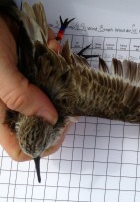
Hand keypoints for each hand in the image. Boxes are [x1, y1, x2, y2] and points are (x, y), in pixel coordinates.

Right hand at [0, 14, 60, 160]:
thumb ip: (20, 96)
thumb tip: (50, 118)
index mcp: (2, 114)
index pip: (20, 148)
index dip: (41, 147)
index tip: (60, 132)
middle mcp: (17, 108)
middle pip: (44, 129)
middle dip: (60, 116)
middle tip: (70, 103)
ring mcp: (30, 93)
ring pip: (54, 106)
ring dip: (63, 90)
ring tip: (63, 74)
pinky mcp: (39, 78)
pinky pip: (57, 81)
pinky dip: (60, 67)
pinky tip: (55, 52)